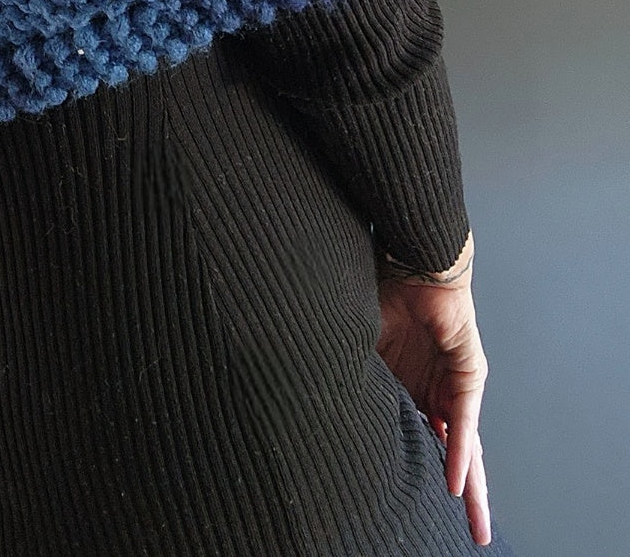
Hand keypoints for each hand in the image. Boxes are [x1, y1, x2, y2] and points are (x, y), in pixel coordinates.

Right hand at [376, 232, 491, 546]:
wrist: (409, 258)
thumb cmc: (382, 293)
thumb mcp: (361, 346)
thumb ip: (354, 375)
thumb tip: (312, 399)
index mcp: (413, 387)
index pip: (424, 439)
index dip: (425, 471)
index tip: (422, 509)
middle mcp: (438, 391)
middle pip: (455, 452)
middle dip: (466, 496)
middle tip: (473, 536)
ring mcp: (456, 384)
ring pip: (467, 446)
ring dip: (471, 487)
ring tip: (475, 524)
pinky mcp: (468, 372)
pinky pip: (461, 420)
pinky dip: (458, 452)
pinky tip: (454, 481)